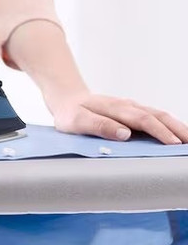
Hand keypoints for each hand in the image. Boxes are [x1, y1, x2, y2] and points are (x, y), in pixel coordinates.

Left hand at [50, 92, 187, 144]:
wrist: (67, 99)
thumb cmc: (71, 113)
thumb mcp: (77, 121)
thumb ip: (99, 126)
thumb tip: (125, 134)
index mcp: (115, 108)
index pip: (142, 119)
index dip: (159, 132)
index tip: (173, 144)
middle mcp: (127, 105)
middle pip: (157, 116)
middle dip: (176, 130)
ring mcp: (131, 108)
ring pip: (159, 115)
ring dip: (176, 127)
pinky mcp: (132, 112)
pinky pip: (155, 117)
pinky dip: (169, 125)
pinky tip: (177, 134)